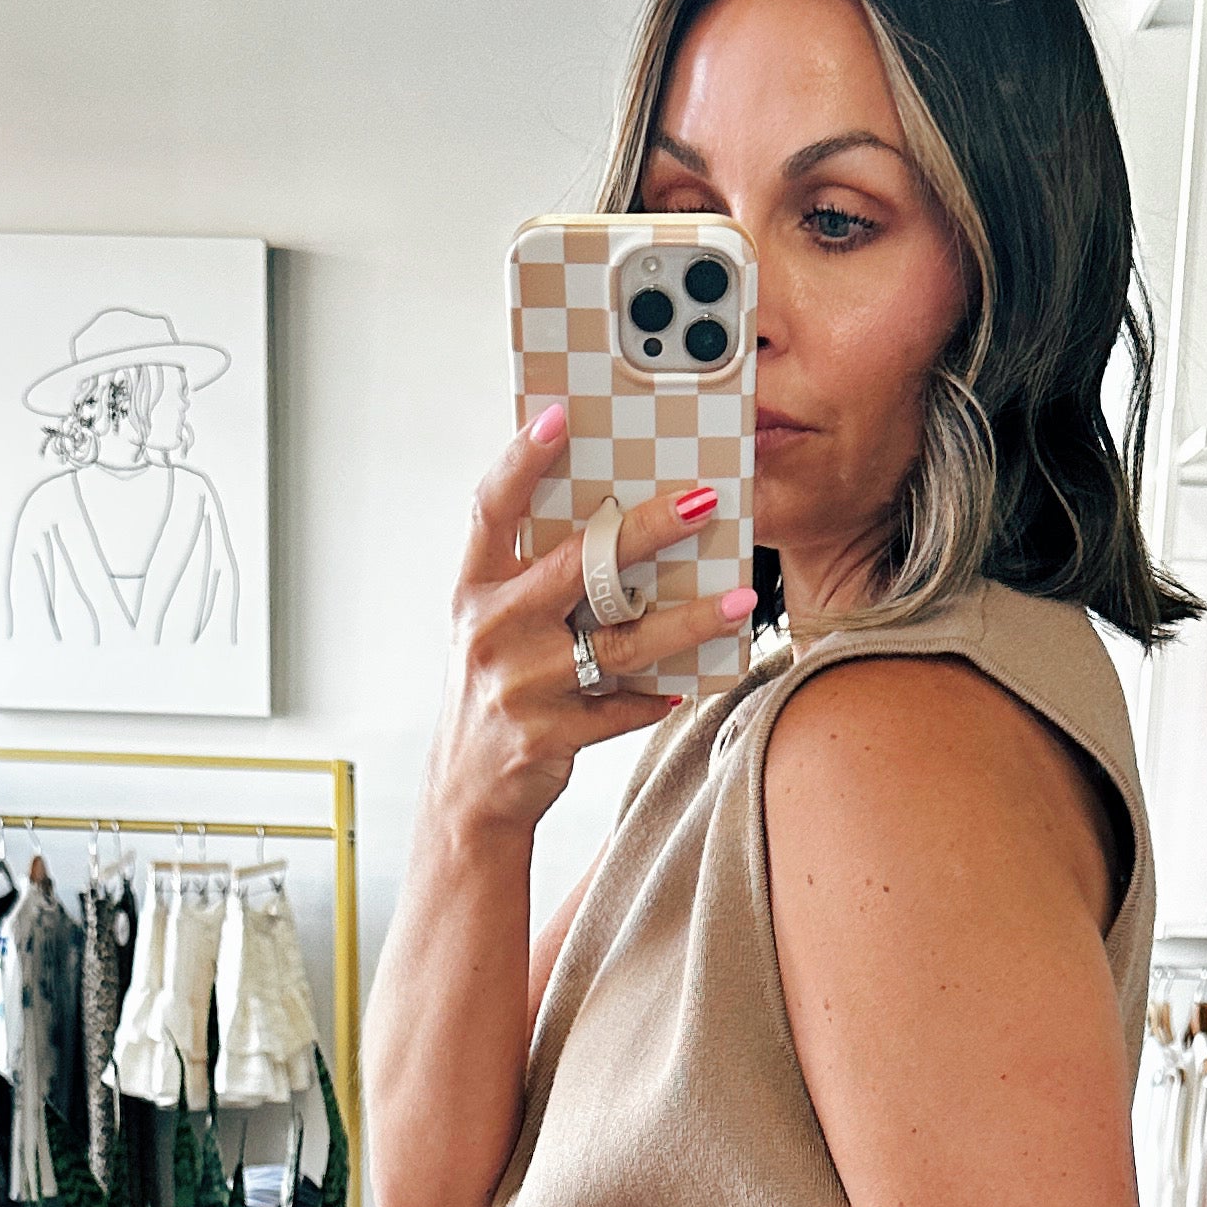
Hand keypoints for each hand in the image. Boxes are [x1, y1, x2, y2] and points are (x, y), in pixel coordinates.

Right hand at [425, 407, 759, 840]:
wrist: (467, 792)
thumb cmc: (494, 692)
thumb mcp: (495, 627)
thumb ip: (536, 580)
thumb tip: (615, 526)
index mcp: (474, 590)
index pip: (493, 507)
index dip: (523, 457)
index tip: (562, 414)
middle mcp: (491, 630)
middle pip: (578, 565)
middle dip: (647, 530)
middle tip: (704, 502)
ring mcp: (518, 685)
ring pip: (619, 643)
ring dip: (687, 620)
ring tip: (739, 601)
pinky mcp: (547, 734)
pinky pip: (622, 706)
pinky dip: (660, 695)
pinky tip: (693, 683)